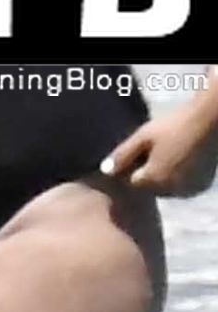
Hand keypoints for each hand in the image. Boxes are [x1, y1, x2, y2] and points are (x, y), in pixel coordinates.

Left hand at [100, 103, 217, 197]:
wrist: (210, 120)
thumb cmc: (174, 125)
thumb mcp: (143, 137)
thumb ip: (122, 155)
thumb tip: (104, 171)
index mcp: (153, 180)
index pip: (131, 181)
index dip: (132, 166)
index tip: (141, 150)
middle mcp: (170, 191)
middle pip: (148, 187)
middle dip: (148, 173)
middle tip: (157, 150)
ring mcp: (187, 190)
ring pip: (164, 188)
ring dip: (163, 177)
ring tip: (170, 153)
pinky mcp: (200, 187)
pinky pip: (181, 187)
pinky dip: (178, 178)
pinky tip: (183, 159)